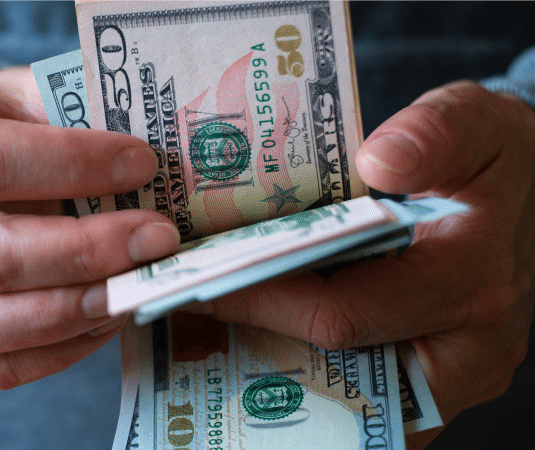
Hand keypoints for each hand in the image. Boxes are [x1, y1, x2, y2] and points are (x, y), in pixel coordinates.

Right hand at [0, 67, 178, 388]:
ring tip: (135, 286)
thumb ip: (80, 115)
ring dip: (74, 311)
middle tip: (156, 239)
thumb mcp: (34, 96)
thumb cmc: (10, 129)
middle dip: (84, 253)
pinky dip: (63, 350)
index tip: (141, 165)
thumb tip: (155, 162)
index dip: (70, 165)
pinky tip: (108, 316)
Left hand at [190, 81, 534, 446]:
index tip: (201, 280)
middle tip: (189, 310)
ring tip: (207, 331)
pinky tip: (253, 340)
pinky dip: (306, 373)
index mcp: (471, 285)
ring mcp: (451, 375)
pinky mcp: (432, 381)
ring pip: (344, 393)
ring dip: (270, 365)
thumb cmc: (494, 160)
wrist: (533, 198)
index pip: (343, 313)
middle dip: (253, 334)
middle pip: (333, 361)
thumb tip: (379, 162)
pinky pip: (360, 395)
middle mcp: (467, 352)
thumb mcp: (475, 125)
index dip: (263, 300)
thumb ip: (434, 134)